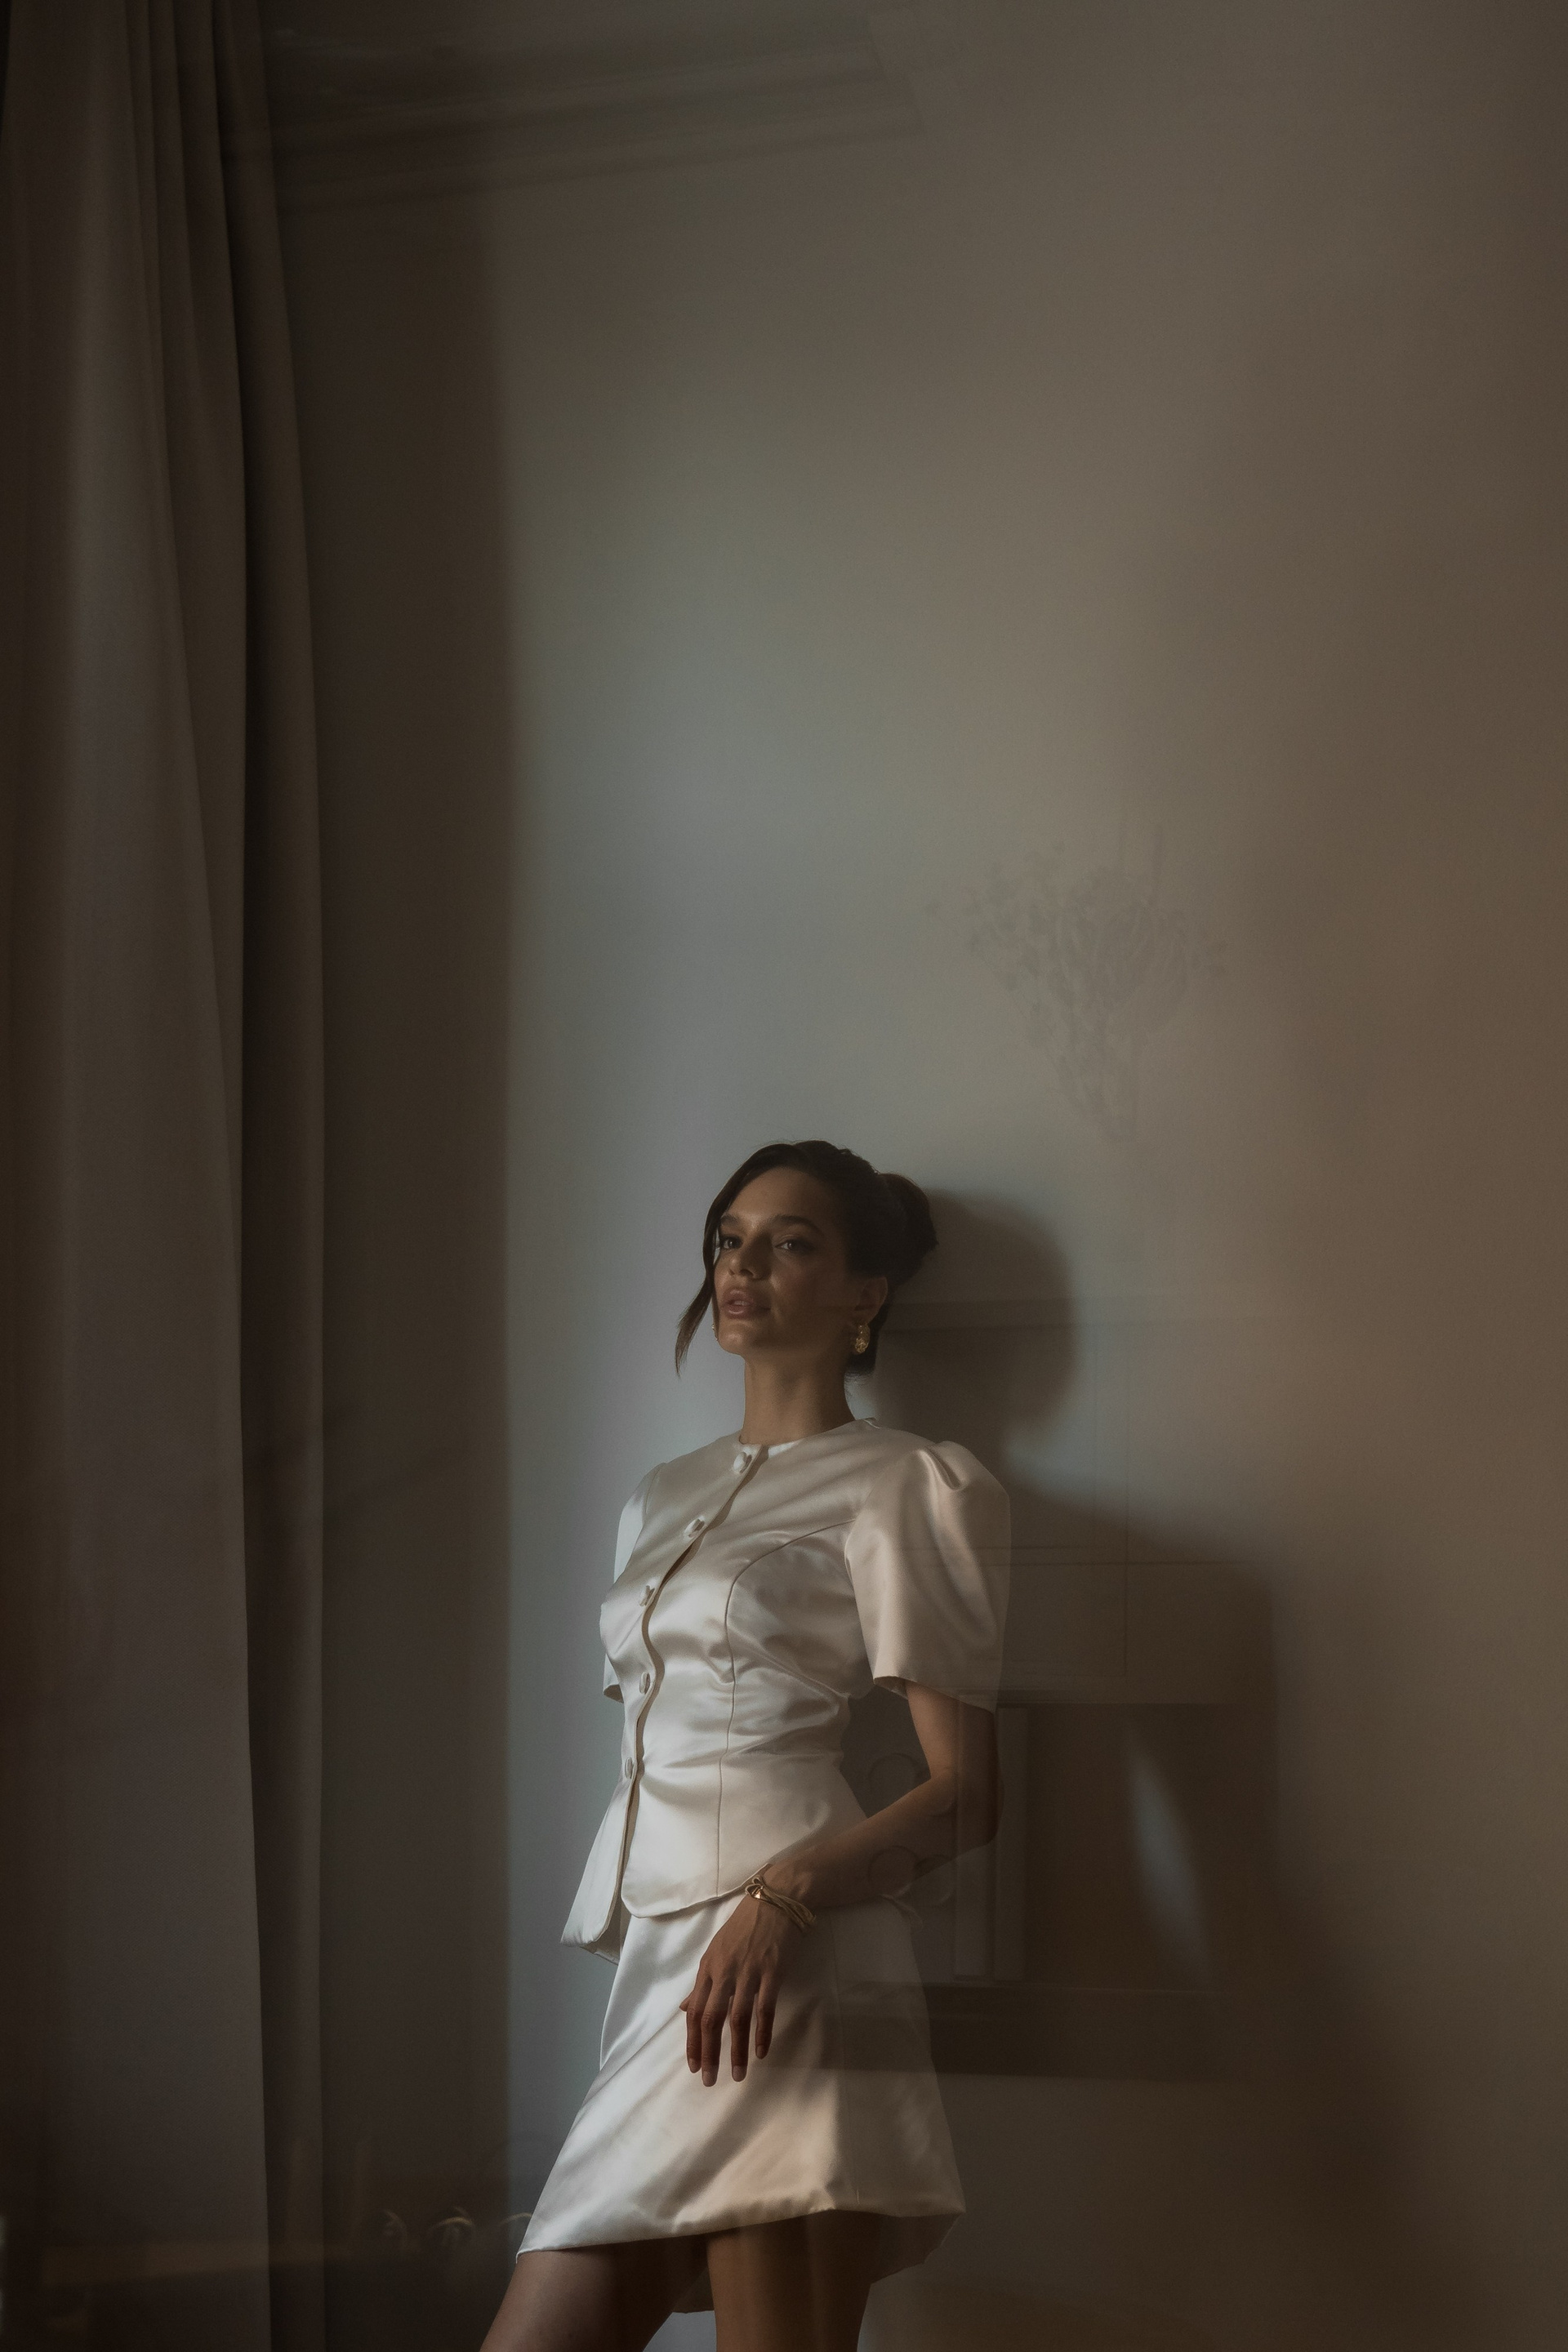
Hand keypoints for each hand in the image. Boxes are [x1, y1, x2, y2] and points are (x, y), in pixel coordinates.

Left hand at [679, 1892, 802, 2084]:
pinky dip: (762, 2033)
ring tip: (738, 2074)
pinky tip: (761, 2052)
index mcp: (708, 1967)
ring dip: (736, 2050)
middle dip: (709, 2053)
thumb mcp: (717, 1951)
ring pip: (737, 2018)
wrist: (777, 1897)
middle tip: (710, 2080)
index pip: (694, 2010)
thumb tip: (683, 2008)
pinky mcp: (772, 1971)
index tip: (694, 2066)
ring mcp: (749, 1971)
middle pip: (710, 2018)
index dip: (692, 2040)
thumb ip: (703, 1983)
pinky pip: (765, 2008)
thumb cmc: (746, 1925)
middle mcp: (724, 1971)